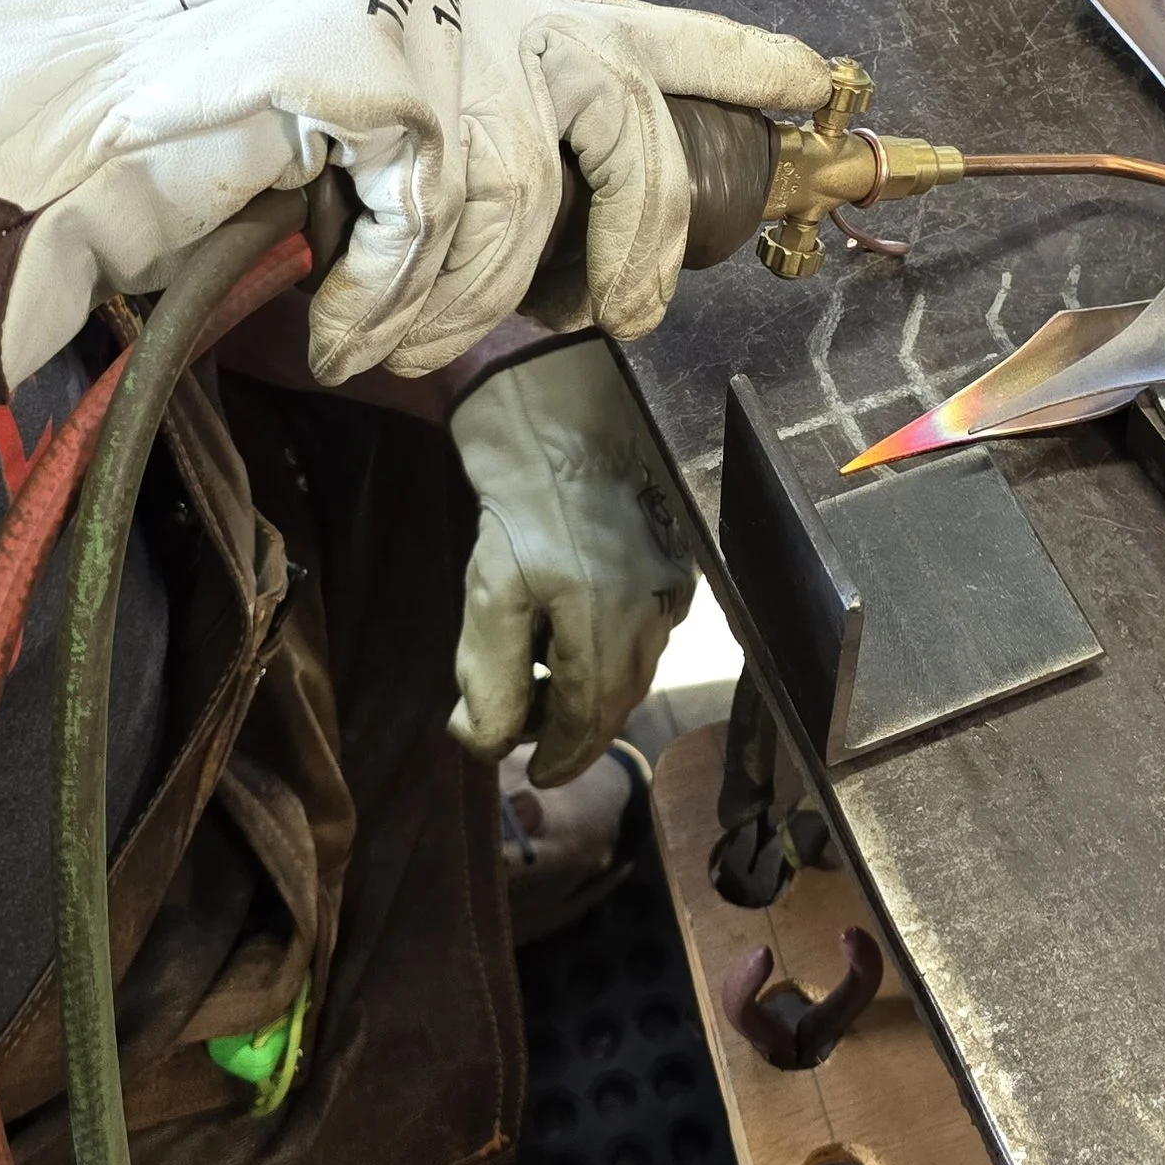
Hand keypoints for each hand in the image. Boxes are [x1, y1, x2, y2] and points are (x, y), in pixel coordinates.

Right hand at [0, 0, 828, 407]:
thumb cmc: (233, 161)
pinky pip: (432, 215)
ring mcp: (418, 13)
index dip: (737, 58)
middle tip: (623, 318)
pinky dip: (389, 299)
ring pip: (519, 192)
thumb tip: (591, 264)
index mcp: (486, 11)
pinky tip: (344, 327)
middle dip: (638, 235)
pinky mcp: (367, 53)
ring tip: (397, 345)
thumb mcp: (394, 162)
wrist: (83, 136)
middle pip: (622, 113)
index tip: (819, 83)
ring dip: (461, 302)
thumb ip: (486, 173)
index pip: (643, 26)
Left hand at [448, 337, 694, 785]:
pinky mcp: (679, 550)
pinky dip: (611, 644)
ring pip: (635, 663)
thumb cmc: (519, 484)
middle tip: (527, 731)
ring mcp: (675, 578)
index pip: (590, 721)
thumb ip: (490, 677)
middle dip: (572, 726)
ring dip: (591, 686)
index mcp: (610, 624)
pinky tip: (573, 624)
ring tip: (542, 676)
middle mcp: (656, 609)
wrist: (565, 391)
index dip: (558, 756)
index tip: (529, 773)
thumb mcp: (489, 586)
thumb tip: (485, 743)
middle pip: (618, 698)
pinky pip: (647, 623)